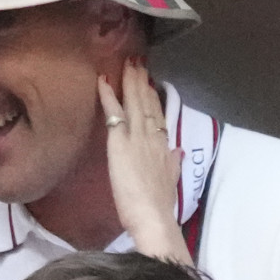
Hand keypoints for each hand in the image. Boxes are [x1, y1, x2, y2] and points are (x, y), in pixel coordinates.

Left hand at [98, 59, 191, 263]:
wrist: (153, 217)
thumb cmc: (160, 206)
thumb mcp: (171, 181)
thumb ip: (173, 163)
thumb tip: (176, 151)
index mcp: (164, 147)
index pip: (159, 116)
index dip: (154, 98)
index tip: (151, 83)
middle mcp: (153, 137)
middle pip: (148, 104)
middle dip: (143, 82)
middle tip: (138, 62)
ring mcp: (137, 137)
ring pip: (134, 103)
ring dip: (130, 82)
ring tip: (128, 63)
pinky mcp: (120, 142)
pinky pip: (113, 113)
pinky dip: (108, 95)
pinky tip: (103, 80)